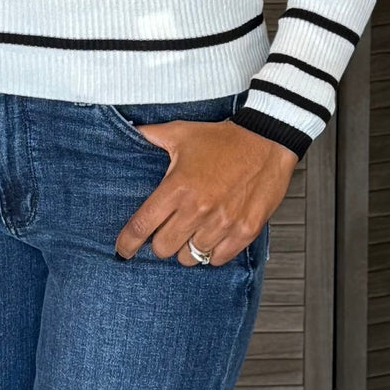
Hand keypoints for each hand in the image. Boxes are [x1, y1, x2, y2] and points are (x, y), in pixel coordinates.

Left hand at [113, 119, 297, 265]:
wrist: (266, 139)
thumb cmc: (223, 138)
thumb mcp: (181, 132)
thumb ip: (151, 135)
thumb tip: (128, 130)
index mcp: (178, 187)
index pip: (142, 225)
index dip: (127, 242)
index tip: (122, 249)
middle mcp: (198, 209)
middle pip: (164, 248)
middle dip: (160, 242)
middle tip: (166, 229)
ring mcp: (223, 223)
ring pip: (190, 257)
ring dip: (186, 247)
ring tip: (191, 231)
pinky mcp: (245, 231)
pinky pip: (218, 259)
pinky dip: (211, 252)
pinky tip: (212, 236)